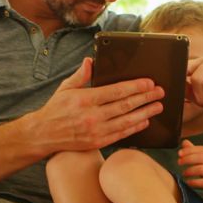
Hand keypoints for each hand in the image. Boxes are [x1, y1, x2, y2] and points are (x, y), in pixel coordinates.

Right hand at [37, 58, 164, 152]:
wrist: (43, 135)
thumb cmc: (55, 109)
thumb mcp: (65, 88)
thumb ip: (80, 75)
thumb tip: (90, 61)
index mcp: (85, 99)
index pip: (116, 91)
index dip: (135, 87)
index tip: (149, 83)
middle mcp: (92, 116)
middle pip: (125, 105)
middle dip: (145, 98)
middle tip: (159, 92)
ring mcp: (95, 131)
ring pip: (126, 121)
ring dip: (145, 113)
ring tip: (158, 106)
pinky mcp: (97, 142)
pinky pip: (121, 134)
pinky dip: (134, 127)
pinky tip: (145, 121)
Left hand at [178, 139, 202, 202]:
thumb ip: (194, 151)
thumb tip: (184, 142)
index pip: (201, 149)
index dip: (189, 150)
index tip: (179, 153)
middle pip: (201, 158)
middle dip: (188, 159)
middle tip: (179, 162)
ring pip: (202, 169)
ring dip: (190, 171)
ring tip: (184, 173)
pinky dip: (194, 182)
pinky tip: (188, 182)